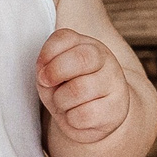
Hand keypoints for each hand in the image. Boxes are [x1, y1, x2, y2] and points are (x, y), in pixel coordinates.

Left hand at [37, 28, 129, 144]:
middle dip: (55, 72)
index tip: (41, 70)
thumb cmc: (69, 92)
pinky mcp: (115, 110)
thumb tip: (45, 75)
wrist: (97, 118)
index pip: (65, 38)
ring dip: (60, 101)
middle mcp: (105, 61)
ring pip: (78, 89)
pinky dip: (71, 119)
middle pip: (82, 58)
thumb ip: (46, 67)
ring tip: (64, 104)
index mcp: (88, 46)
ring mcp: (114, 84)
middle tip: (47, 84)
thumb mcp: (53, 75)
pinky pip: (83, 115)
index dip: (47, 54)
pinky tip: (76, 117)